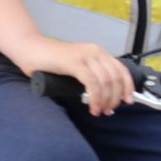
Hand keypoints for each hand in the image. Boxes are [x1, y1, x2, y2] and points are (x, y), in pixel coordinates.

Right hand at [17, 40, 135, 114]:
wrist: (32, 50)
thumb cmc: (52, 62)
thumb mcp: (78, 68)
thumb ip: (91, 77)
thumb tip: (106, 97)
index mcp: (99, 52)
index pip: (121, 70)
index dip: (128, 87)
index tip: (128, 101)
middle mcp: (95, 51)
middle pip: (115, 78)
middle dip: (115, 98)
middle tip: (108, 111)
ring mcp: (85, 55)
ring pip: (105, 81)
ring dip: (105, 100)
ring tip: (98, 111)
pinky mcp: (74, 62)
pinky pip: (91, 83)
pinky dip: (95, 97)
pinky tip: (92, 107)